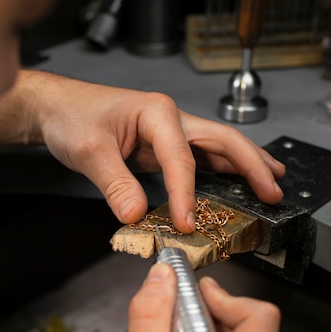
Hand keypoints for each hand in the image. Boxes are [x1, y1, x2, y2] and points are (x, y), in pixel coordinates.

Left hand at [0, 70, 284, 233]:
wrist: (57, 108)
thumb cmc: (72, 117)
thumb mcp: (89, 152)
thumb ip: (115, 184)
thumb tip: (137, 215)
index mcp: (157, 113)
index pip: (181, 160)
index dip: (187, 195)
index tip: (188, 223)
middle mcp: (171, 118)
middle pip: (222, 140)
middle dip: (251, 165)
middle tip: (273, 190)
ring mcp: (170, 131)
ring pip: (217, 146)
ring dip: (246, 164)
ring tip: (271, 182)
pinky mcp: (163, 144)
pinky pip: (200, 158)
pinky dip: (222, 170)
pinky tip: (235, 181)